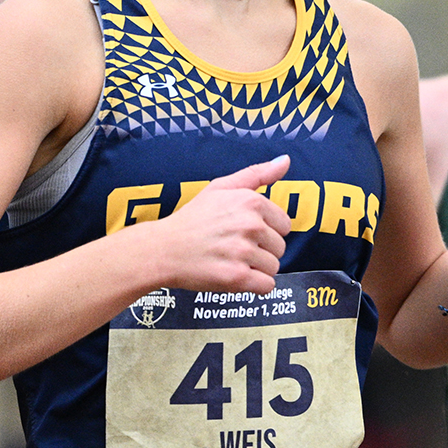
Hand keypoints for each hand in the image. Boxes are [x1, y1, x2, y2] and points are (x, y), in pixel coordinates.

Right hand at [138, 154, 291, 296]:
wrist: (163, 249)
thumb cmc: (192, 219)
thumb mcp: (221, 187)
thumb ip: (257, 174)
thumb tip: (285, 160)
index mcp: (251, 202)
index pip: (284, 225)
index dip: (266, 231)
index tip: (244, 232)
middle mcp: (250, 225)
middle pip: (280, 248)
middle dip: (261, 251)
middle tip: (233, 247)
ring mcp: (244, 252)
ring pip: (273, 268)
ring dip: (256, 269)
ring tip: (231, 260)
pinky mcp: (237, 277)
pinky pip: (267, 286)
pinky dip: (254, 286)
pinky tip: (234, 275)